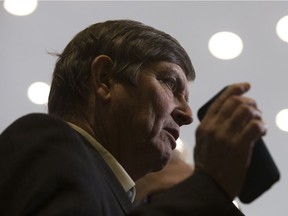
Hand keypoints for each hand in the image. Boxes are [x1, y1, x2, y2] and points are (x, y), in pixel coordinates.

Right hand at [194, 82, 266, 198]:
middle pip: (236, 102)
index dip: (235, 89)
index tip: (246, 86)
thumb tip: (229, 118)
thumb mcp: (202, 143)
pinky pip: (255, 126)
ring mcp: (226, 136)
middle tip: (256, 109)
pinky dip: (262, 126)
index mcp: (204, 125)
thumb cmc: (207, 165)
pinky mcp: (239, 146)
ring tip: (259, 121)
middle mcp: (214, 127)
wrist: (209, 185)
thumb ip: (211, 129)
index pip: (221, 100)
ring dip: (258, 114)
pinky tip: (262, 131)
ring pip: (247, 112)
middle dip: (250, 102)